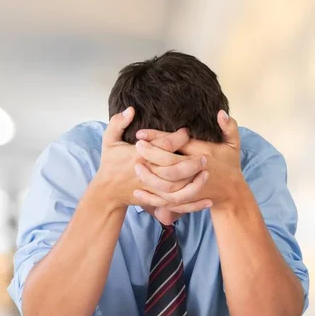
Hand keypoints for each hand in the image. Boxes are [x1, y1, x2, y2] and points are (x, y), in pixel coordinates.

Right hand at [93, 107, 207, 210]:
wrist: (106, 192)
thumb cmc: (110, 164)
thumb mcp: (109, 140)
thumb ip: (117, 123)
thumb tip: (130, 109)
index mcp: (138, 156)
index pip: (162, 146)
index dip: (177, 138)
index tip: (186, 132)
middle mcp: (147, 173)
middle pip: (172, 170)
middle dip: (190, 163)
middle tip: (204, 157)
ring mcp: (152, 189)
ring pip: (176, 190)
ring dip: (193, 184)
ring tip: (205, 174)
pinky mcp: (156, 201)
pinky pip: (177, 205)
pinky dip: (193, 205)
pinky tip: (207, 201)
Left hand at [134, 110, 244, 212]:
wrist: (232, 192)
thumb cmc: (230, 165)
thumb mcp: (233, 144)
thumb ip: (229, 127)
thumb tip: (221, 112)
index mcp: (203, 154)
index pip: (178, 144)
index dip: (158, 138)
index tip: (141, 133)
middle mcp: (195, 172)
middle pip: (170, 164)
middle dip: (151, 154)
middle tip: (137, 146)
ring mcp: (190, 188)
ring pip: (167, 185)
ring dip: (150, 177)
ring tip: (136, 167)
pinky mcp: (186, 200)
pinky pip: (167, 201)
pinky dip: (152, 199)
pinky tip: (138, 192)